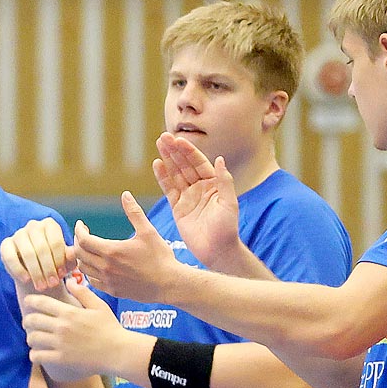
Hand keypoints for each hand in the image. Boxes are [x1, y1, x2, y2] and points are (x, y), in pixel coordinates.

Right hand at [0, 219, 75, 291]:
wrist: (37, 274)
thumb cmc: (54, 265)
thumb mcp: (66, 262)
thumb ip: (71, 257)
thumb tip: (73, 253)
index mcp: (50, 225)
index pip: (55, 242)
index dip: (59, 260)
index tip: (61, 275)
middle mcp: (33, 225)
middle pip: (42, 248)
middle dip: (48, 269)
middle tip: (52, 284)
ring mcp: (18, 234)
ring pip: (27, 253)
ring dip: (36, 272)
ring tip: (41, 286)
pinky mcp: (5, 245)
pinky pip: (10, 257)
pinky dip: (19, 270)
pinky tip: (27, 280)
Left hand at [22, 275, 125, 381]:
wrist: (118, 352)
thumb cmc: (110, 328)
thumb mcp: (99, 305)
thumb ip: (82, 292)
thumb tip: (69, 281)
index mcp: (69, 312)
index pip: (42, 303)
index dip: (31, 301)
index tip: (28, 302)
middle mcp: (62, 327)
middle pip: (32, 320)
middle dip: (27, 320)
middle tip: (28, 322)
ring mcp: (60, 343)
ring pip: (33, 338)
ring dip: (30, 337)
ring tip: (34, 338)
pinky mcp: (61, 359)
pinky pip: (38, 356)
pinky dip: (34, 354)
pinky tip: (37, 353)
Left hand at [73, 198, 182, 303]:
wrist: (168, 284)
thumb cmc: (160, 257)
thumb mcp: (148, 231)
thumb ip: (134, 212)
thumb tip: (125, 194)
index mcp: (112, 251)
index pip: (83, 240)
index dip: (78, 230)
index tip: (81, 224)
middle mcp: (106, 267)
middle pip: (79, 254)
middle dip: (78, 242)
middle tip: (83, 234)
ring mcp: (108, 281)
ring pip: (83, 268)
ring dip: (82, 257)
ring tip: (88, 249)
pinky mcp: (112, 290)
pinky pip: (92, 281)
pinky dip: (89, 271)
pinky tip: (96, 265)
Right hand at [153, 132, 242, 270]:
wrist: (216, 250)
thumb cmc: (227, 228)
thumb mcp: (229, 202)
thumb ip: (224, 180)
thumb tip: (219, 159)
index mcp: (213, 183)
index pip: (198, 162)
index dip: (188, 151)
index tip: (179, 140)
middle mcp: (199, 187)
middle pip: (184, 165)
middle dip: (174, 151)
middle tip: (163, 137)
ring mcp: (188, 197)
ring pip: (175, 174)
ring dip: (167, 159)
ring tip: (158, 145)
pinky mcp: (178, 208)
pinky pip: (168, 190)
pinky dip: (162, 177)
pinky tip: (157, 165)